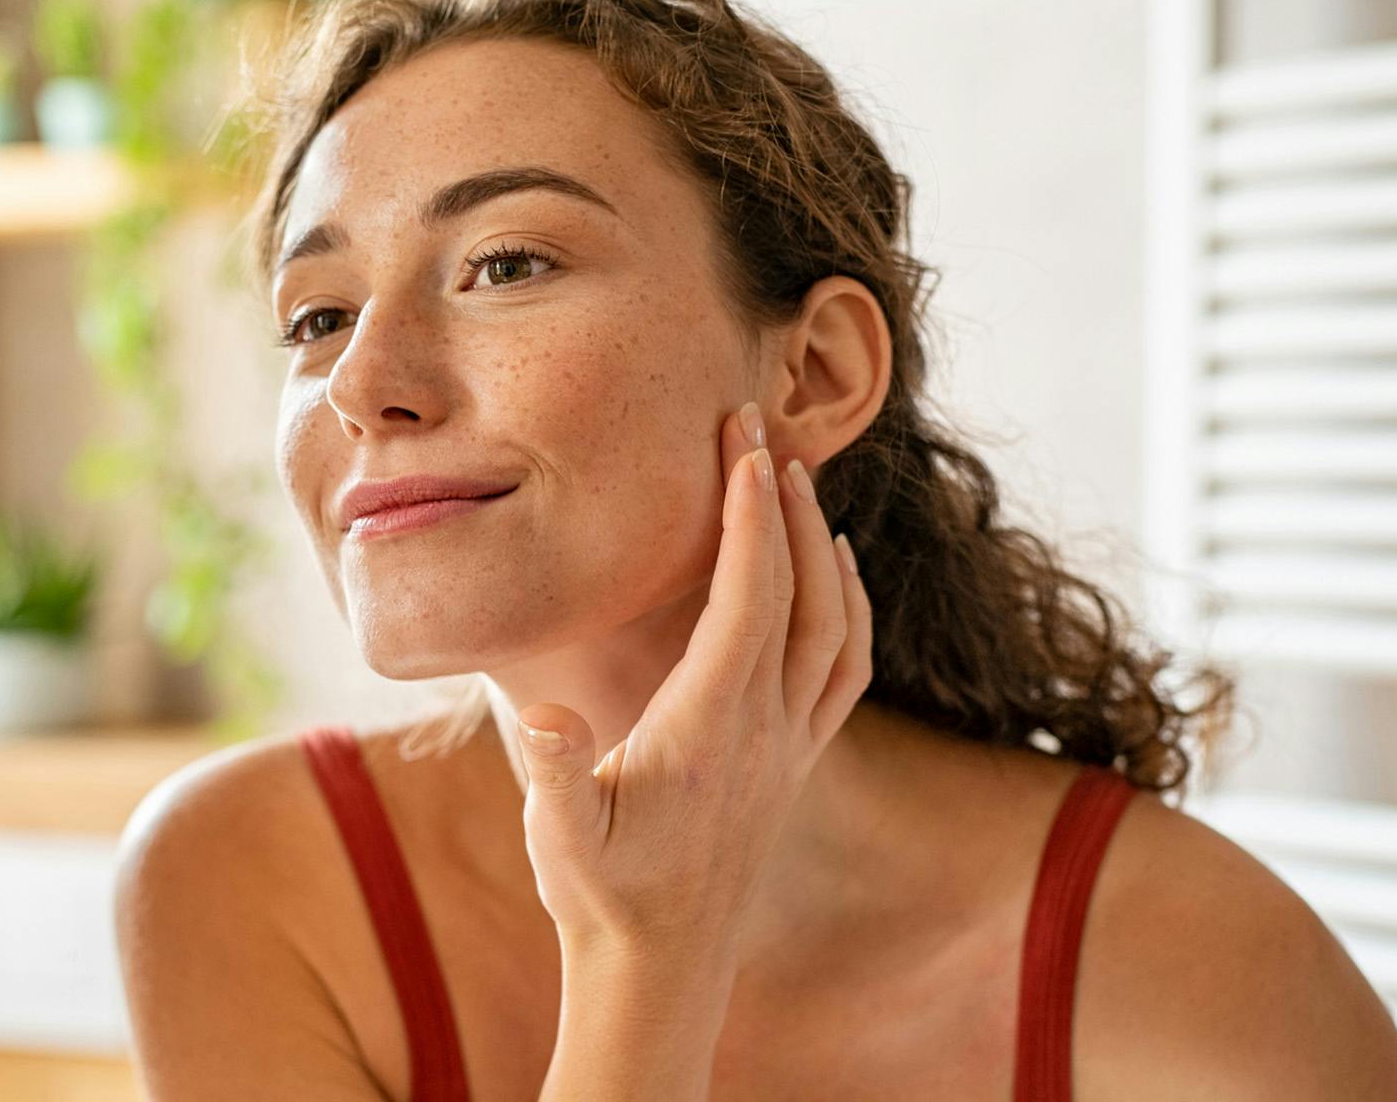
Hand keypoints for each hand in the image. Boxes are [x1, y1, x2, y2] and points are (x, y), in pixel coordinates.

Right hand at [515, 401, 872, 959]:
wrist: (661, 967)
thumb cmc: (602, 896)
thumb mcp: (561, 839)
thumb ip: (558, 774)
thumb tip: (545, 715)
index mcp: (713, 727)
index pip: (749, 597)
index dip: (748, 514)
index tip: (739, 442)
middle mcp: (767, 728)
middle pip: (800, 592)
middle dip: (783, 502)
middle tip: (759, 428)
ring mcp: (791, 745)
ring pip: (836, 625)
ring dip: (822, 546)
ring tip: (795, 481)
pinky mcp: (796, 761)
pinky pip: (846, 668)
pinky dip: (851, 606)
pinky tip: (837, 574)